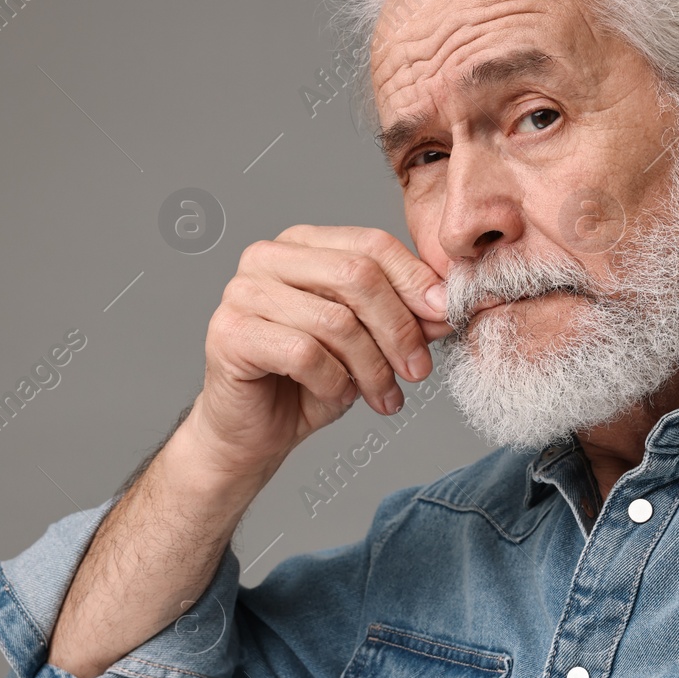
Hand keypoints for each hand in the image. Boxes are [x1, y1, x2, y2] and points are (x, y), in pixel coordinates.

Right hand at [185, 225, 451, 474]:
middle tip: (418, 369)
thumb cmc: (307, 382)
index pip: (371, 245)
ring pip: (336, 321)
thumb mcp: (370, 344)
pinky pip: (304, 353)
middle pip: (357, 276)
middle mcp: (267, 257)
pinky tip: (339, 397)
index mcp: (302, 244)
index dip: (415, 281)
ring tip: (383, 395)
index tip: (445, 316)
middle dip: (399, 328)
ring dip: (372, 367)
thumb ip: (405, 317)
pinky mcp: (230, 334)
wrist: (252, 433)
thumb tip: (447, 304)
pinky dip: (334, 382)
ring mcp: (242, 293)